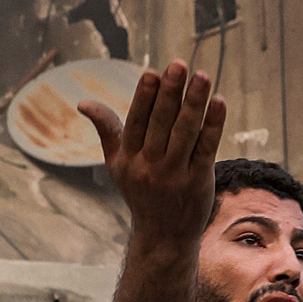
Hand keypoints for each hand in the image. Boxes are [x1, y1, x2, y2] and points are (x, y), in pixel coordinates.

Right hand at [79, 61, 226, 249]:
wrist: (163, 237)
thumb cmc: (139, 192)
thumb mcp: (117, 164)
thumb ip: (106, 130)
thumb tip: (82, 103)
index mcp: (128, 159)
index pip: (136, 122)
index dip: (144, 97)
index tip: (153, 72)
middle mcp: (150, 166)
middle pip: (161, 124)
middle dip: (170, 93)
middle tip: (178, 64)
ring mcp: (175, 174)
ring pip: (185, 132)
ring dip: (195, 102)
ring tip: (202, 76)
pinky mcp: (199, 180)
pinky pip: (206, 148)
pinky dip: (214, 124)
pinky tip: (219, 101)